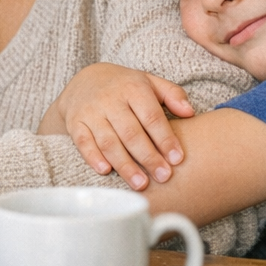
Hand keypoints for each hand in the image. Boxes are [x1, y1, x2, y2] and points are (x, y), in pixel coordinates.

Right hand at [38, 63, 193, 190]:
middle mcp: (110, 99)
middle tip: (164, 177)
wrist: (84, 81)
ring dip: (125, 165)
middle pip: (131, 132)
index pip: (151, 116)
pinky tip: (106, 171)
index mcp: (133, 88)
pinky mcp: (75, 122)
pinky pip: (83, 142)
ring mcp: (91, 111)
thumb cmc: (125, 87)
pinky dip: (93, 157)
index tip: (177, 159)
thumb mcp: (149, 82)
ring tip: (141, 184)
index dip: (165, 139)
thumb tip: (190, 112)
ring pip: (109, 141)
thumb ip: (172, 94)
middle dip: (148, 157)